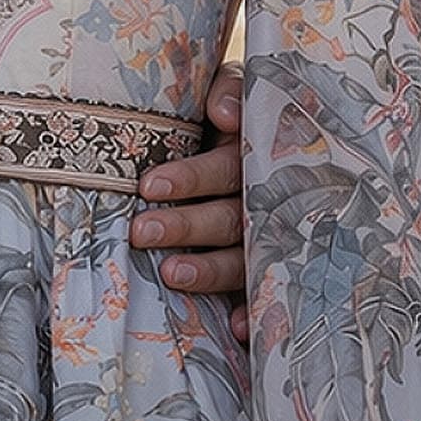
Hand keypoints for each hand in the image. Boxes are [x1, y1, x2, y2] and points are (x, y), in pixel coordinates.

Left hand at [131, 60, 246, 337]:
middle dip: (185, 226)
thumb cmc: (234, 111)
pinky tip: (235, 330)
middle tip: (140, 231)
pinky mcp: (270, 267)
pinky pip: (264, 293)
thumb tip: (223, 113)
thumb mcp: (236, 90)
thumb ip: (232, 90)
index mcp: (255, 154)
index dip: (191, 178)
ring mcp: (272, 235)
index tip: (149, 186)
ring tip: (171, 274)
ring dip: (210, 270)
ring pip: (244, 257)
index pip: (225, 168)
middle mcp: (267, 197)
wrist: (280, 128)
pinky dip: (251, 311)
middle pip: (230, 216)